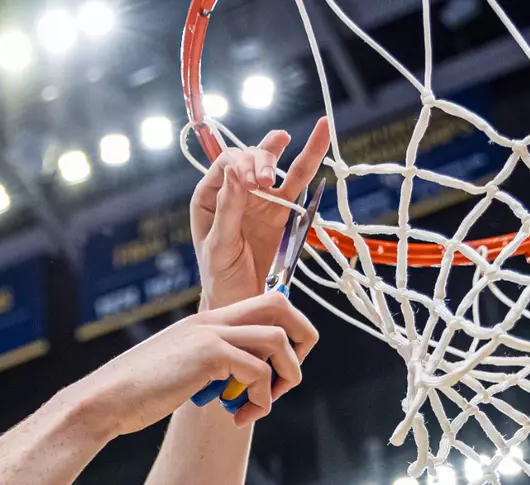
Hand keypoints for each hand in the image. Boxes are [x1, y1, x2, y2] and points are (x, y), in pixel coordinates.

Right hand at [75, 294, 318, 434]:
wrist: (107, 400)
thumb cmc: (141, 391)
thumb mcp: (185, 369)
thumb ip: (215, 365)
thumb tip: (244, 381)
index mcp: (209, 320)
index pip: (269, 302)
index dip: (289, 332)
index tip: (278, 371)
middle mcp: (214, 319)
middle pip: (283, 306)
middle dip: (301, 343)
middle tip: (285, 381)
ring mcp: (211, 334)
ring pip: (278, 339)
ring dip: (283, 379)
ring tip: (259, 406)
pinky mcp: (208, 355)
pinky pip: (259, 372)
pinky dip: (260, 401)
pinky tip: (237, 417)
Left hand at [191, 118, 332, 309]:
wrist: (240, 303)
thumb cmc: (220, 279)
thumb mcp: (220, 246)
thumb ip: (228, 210)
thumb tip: (235, 172)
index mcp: (208, 198)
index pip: (227, 165)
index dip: (242, 166)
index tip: (254, 184)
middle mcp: (232, 192)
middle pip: (249, 160)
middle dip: (260, 162)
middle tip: (267, 181)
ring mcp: (257, 200)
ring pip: (272, 165)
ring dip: (277, 151)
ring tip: (285, 137)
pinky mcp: (279, 211)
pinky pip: (295, 184)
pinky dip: (308, 161)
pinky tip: (321, 137)